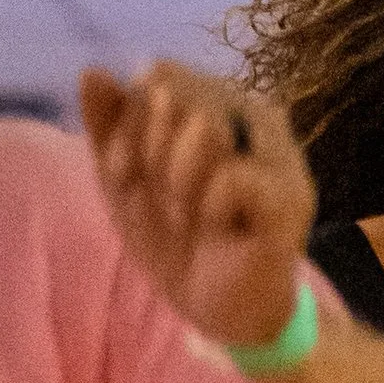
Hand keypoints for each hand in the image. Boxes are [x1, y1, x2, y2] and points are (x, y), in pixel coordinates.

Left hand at [81, 61, 318, 356]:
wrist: (217, 312)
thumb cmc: (177, 240)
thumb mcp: (124, 181)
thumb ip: (107, 125)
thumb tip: (91, 70)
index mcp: (218, 102)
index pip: (160, 75)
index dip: (129, 123)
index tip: (123, 173)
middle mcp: (255, 116)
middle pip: (179, 94)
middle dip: (149, 154)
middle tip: (164, 201)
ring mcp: (279, 154)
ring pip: (206, 125)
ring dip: (178, 180)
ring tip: (190, 216)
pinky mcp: (292, 197)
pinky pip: (232, 177)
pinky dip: (209, 208)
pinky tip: (221, 229)